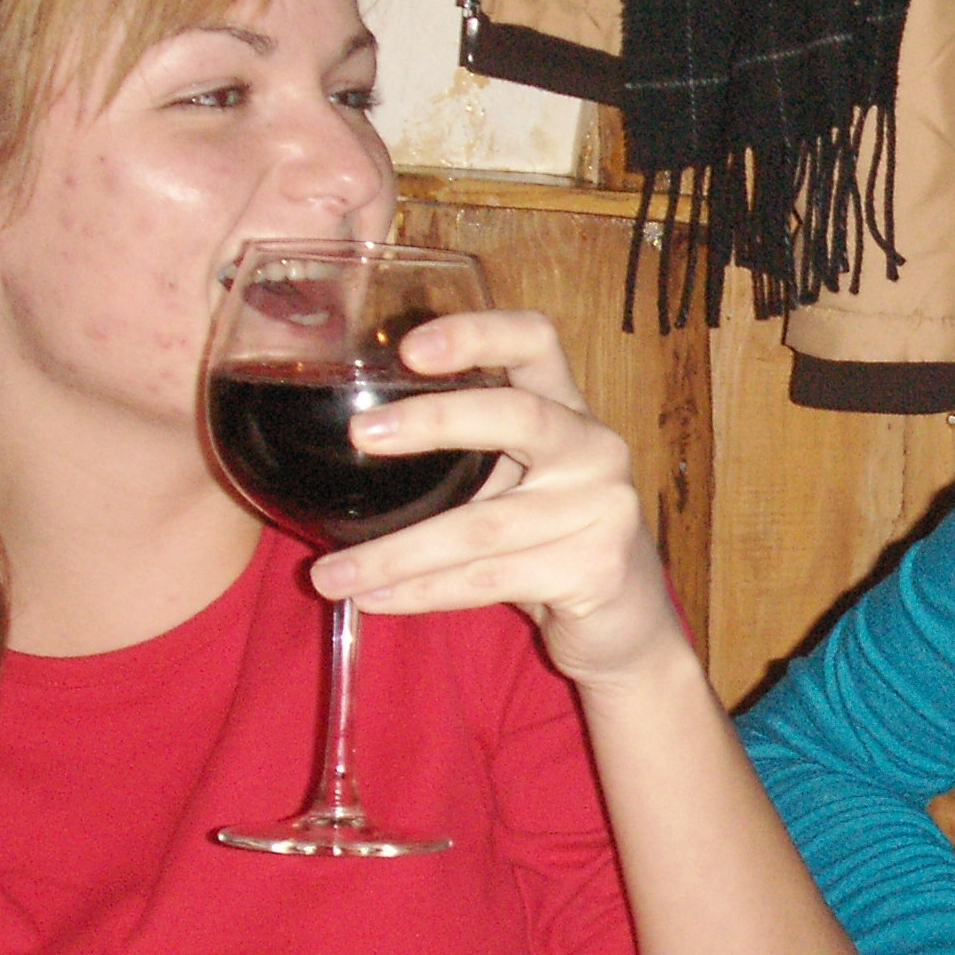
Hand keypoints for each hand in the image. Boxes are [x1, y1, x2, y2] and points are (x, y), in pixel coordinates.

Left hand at [306, 309, 681, 685]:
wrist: (624, 621)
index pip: (535, 341)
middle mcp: (594, 448)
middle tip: (361, 433)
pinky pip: (488, 578)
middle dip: (435, 420)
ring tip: (331, 575)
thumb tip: (342, 450)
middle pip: (519, 416)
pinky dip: (422, 593)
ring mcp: (603, 509)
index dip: (477, 334)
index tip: (410, 348)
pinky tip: (378, 600)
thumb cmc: (548, 539)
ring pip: (482, 526)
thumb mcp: (516, 482)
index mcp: (567, 410)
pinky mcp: (594, 569)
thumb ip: (463, 457)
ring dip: (396, 553)